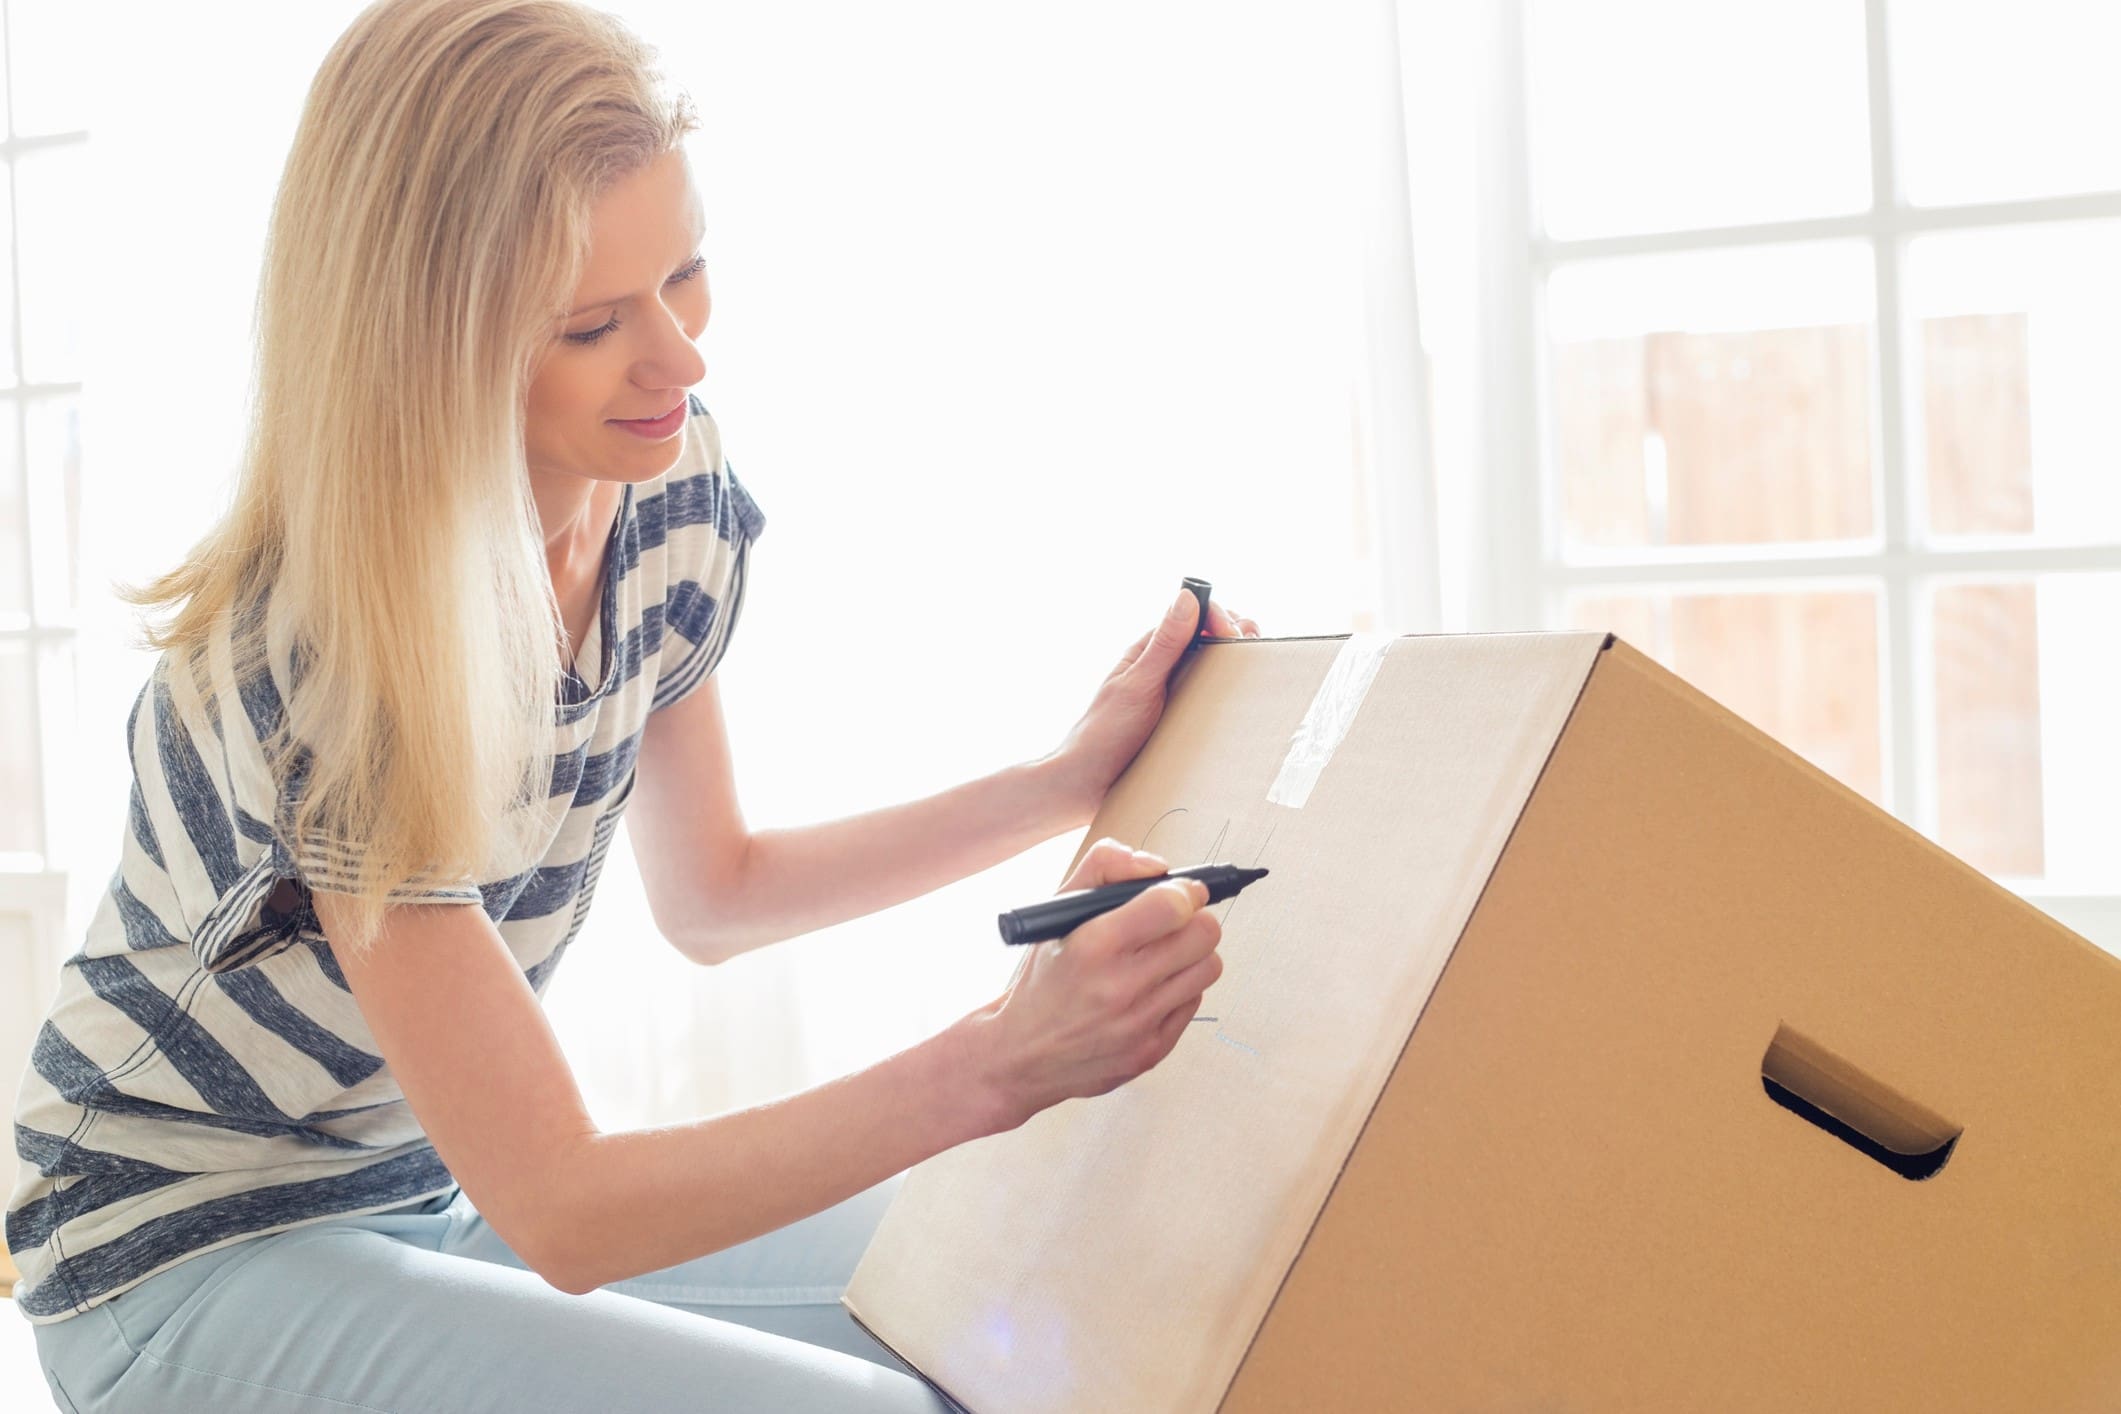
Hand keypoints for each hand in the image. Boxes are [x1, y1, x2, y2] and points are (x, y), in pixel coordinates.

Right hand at [962, 838, 1223, 1132]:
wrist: (1021, 1054)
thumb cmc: (1043, 978)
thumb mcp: (1057, 911)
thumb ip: (1105, 868)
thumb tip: (1157, 867)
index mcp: (1093, 945)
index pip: (1172, 906)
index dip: (1187, 891)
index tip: (1184, 891)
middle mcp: (1119, 987)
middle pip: (1204, 934)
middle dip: (1194, 919)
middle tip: (1177, 922)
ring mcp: (1139, 1024)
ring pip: (1209, 967)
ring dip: (1193, 955)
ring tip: (1164, 955)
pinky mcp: (1152, 1050)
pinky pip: (1195, 1002)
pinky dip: (1180, 990)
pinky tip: (1152, 989)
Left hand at [1041, 586, 1261, 825]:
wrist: (1089, 786)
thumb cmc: (1104, 733)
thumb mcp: (1138, 684)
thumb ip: (1165, 644)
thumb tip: (1186, 597)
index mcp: (1152, 651)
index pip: (1195, 617)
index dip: (1220, 619)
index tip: (1234, 635)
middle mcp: (1168, 669)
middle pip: (1213, 641)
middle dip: (1238, 637)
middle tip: (1250, 651)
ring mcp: (1179, 696)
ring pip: (1218, 671)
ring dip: (1238, 665)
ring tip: (1253, 671)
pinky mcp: (1186, 722)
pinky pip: (1215, 704)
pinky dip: (1233, 697)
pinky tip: (1246, 703)